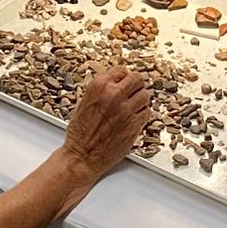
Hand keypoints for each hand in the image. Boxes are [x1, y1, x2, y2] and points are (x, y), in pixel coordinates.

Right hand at [58, 66, 150, 186]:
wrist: (82, 156)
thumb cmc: (80, 134)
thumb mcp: (84, 103)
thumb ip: (101, 91)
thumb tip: (114, 85)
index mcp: (99, 86)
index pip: (121, 70)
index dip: (123, 77)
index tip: (124, 81)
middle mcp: (114, 95)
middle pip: (137, 79)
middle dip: (135, 84)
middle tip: (134, 90)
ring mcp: (126, 110)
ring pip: (145, 95)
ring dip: (140, 99)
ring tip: (134, 105)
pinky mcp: (135, 124)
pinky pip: (147, 112)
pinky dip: (142, 113)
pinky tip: (135, 117)